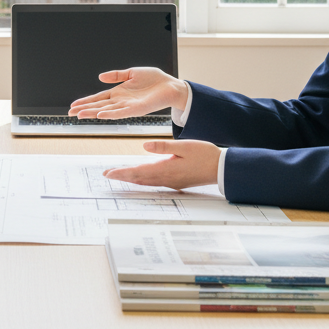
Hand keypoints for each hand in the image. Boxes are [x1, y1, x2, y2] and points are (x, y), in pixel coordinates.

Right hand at [67, 67, 187, 119]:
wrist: (171, 86)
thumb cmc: (154, 80)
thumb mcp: (132, 72)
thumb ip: (117, 75)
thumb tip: (100, 77)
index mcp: (119, 92)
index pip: (98, 98)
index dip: (86, 101)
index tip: (73, 105)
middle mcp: (121, 101)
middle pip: (99, 106)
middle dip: (84, 109)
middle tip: (71, 113)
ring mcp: (128, 106)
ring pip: (106, 111)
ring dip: (93, 113)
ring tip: (80, 115)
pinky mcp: (137, 109)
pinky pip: (121, 113)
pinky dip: (110, 114)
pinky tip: (100, 115)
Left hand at [102, 140, 221, 189]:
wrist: (221, 168)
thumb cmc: (205, 155)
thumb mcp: (184, 146)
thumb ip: (163, 147)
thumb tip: (144, 147)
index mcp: (166, 169)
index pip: (138, 172)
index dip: (121, 173)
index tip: (108, 173)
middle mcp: (166, 178)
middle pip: (139, 179)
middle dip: (122, 177)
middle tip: (108, 175)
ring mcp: (171, 182)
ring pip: (146, 182)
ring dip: (131, 179)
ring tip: (120, 176)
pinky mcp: (176, 182)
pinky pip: (154, 183)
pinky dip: (143, 180)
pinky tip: (141, 178)